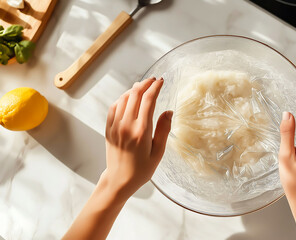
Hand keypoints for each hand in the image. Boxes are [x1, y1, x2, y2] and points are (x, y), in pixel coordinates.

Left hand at [103, 77, 171, 199]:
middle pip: (135, 95)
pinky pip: (114, 107)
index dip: (155, 87)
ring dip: (134, 89)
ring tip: (143, 86)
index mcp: (141, 131)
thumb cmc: (142, 169)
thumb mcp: (158, 152)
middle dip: (145, 84)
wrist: (119, 180)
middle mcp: (126, 126)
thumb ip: (163, 130)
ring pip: (124, 98)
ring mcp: (115, 126)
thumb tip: (168, 111)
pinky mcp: (108, 129)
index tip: (162, 81)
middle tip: (154, 79)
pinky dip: (123, 98)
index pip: (148, 100)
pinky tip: (129, 97)